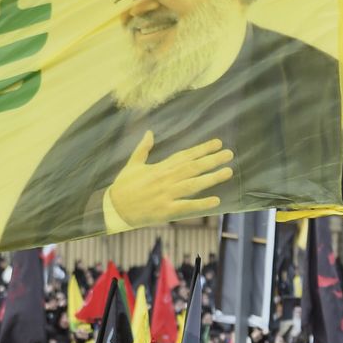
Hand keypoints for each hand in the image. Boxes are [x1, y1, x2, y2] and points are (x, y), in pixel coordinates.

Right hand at [106, 132, 233, 227]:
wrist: (113, 208)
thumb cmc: (123, 187)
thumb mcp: (132, 164)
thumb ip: (143, 148)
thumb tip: (149, 132)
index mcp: (160, 168)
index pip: (185, 156)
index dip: (202, 149)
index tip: (217, 143)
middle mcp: (166, 179)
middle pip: (193, 168)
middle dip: (212, 160)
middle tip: (229, 154)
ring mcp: (167, 195)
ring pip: (193, 184)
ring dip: (212, 178)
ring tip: (228, 172)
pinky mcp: (166, 211)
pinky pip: (186, 207)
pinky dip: (201, 204)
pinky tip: (216, 201)